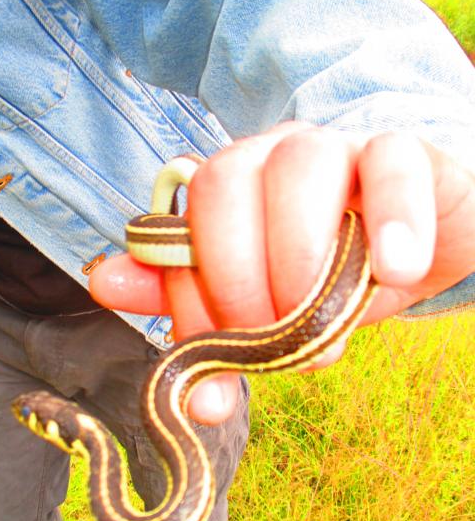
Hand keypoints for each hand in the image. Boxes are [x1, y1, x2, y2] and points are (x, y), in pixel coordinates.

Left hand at [90, 122, 474, 421]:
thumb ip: (190, 301)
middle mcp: (270, 157)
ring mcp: (337, 148)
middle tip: (269, 342)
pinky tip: (395, 268)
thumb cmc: (329, 279)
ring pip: (299, 168)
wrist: (419, 247)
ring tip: (322, 322)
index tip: (211, 372)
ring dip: (299, 258)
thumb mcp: (260, 305)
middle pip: (222, 186)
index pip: (180, 232)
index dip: (189, 306)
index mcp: (228, 189)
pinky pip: (392, 164)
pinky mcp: (404, 153)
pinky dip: (392, 218)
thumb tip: (100, 281)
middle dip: (235, 280)